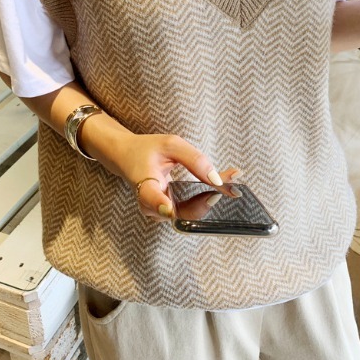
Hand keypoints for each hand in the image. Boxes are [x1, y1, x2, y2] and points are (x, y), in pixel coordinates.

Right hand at [110, 132, 240, 221]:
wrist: (128, 158)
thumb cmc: (147, 150)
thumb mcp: (170, 144)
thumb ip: (194, 159)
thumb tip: (217, 180)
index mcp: (143, 184)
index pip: (149, 198)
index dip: (159, 204)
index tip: (168, 209)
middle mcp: (150, 205)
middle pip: (178, 213)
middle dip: (202, 204)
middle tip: (223, 190)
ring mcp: (160, 213)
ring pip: (189, 214)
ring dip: (210, 199)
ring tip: (231, 185)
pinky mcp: (170, 213)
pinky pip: (192, 209)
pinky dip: (208, 197)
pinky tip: (227, 186)